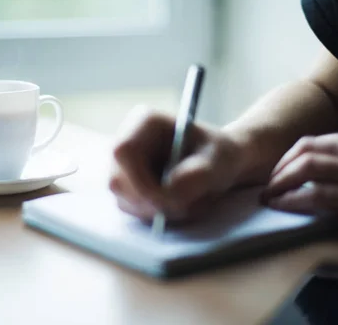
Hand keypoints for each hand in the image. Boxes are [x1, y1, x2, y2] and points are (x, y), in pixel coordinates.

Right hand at [109, 107, 240, 221]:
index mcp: (145, 122)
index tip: (165, 201)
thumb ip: (197, 175)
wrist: (219, 165)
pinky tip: (177, 203)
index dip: (138, 180)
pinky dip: (155, 214)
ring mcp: (123, 166)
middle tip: (182, 208)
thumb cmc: (219, 155)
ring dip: (155, 210)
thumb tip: (168, 193)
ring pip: (124, 199)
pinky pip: (131, 209)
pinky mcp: (126, 186)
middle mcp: (127, 141)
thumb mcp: (218, 161)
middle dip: (149, 202)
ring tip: (189, 201)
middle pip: (117, 180)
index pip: (123, 151)